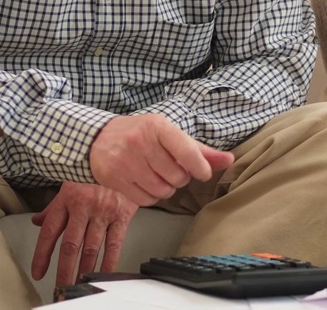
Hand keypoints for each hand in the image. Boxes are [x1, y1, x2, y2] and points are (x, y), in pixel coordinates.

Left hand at [31, 182, 137, 286]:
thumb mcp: (69, 187)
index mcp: (67, 199)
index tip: (38, 272)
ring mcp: (103, 211)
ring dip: (84, 269)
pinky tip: (103, 273)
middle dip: (64, 269)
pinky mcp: (121, 215)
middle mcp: (83, 206)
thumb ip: (53, 208)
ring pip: (91, 247)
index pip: (50, 232)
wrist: (124, 160)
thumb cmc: (93, 175)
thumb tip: (37, 222)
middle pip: (70, 244)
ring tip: (79, 282)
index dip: (42, 254)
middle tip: (61, 285)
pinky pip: (113, 244)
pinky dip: (108, 262)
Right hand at [89, 114, 234, 206]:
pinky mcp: (114, 178)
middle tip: (171, 169)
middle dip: (180, 177)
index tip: (204, 173)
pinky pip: (146, 200)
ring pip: (163, 190)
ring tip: (158, 176)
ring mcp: (126, 161)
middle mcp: (141, 142)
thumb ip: (200, 150)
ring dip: (167, 188)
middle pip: (177, 176)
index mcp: (158, 126)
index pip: (186, 151)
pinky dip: (151, 197)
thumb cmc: (141, 135)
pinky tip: (145, 184)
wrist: (97, 139)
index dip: (200, 167)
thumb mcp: (169, 134)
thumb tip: (229, 160)